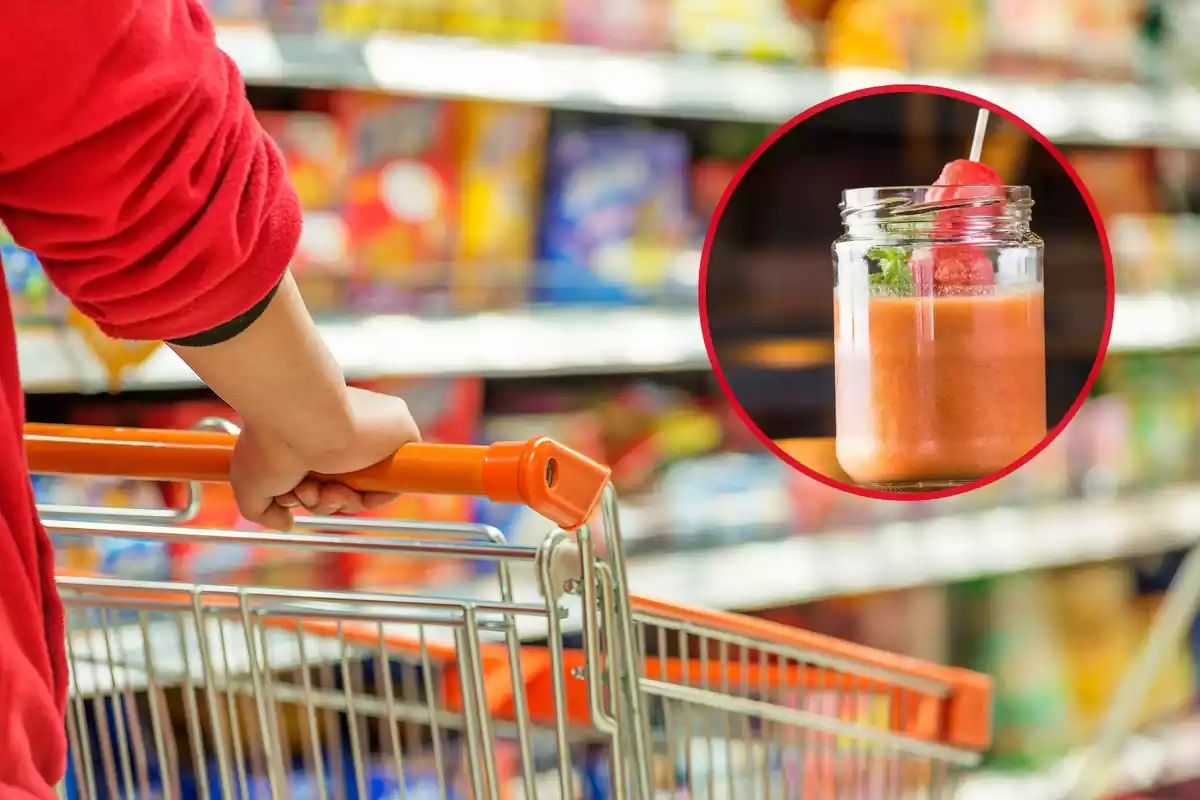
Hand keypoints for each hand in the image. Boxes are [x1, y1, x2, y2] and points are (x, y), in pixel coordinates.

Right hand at [229, 387, 420, 528]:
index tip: (290, 495)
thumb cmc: (269, 442)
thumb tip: (287, 523)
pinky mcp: (400, 435)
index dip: (306, 496)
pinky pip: (395, 483)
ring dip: (337, 501)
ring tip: (316, 486)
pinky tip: (346, 490)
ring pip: (364, 490)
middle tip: (303, 491)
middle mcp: (343, 434)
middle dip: (319, 501)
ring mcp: (372, 436)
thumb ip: (264, 511)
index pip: (321, 479)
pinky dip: (373, 498)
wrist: (300, 415)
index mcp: (314, 436)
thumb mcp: (251, 483)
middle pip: (342, 489)